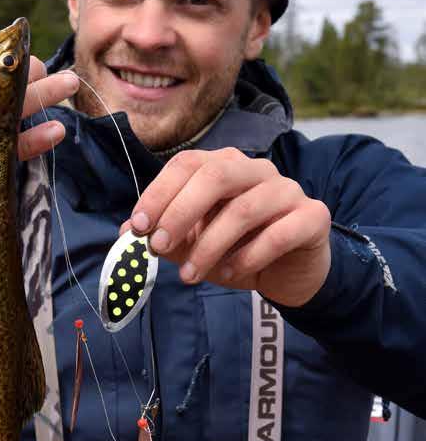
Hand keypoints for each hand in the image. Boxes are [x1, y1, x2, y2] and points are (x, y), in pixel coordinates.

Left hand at [126, 148, 330, 307]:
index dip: (160, 193)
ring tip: (190, 276)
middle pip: (216, 176)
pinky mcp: (313, 217)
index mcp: (226, 166)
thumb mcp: (196, 246)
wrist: (291, 274)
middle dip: (180, 213)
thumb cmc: (239, 251)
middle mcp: (257, 171)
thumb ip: (166, 236)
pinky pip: (278, 235)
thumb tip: (127, 230)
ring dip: (209, 246)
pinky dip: (248, 258)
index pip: (188, 164)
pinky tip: (230, 274)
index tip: (138, 227)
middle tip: (157, 247)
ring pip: (244, 209)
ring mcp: (288, 191)